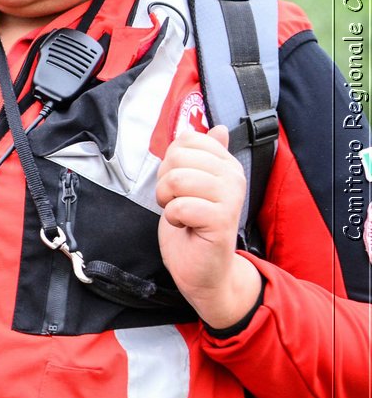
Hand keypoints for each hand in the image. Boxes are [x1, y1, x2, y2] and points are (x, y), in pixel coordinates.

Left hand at [156, 124, 262, 327]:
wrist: (204, 270)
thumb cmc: (193, 226)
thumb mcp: (192, 184)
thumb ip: (201, 156)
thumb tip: (217, 128)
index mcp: (225, 164)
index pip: (188, 139)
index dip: (171, 161)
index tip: (180, 184)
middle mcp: (232, 176)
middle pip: (178, 156)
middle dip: (165, 181)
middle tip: (178, 200)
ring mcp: (230, 198)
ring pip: (177, 178)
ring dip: (167, 199)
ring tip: (180, 212)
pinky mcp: (221, 220)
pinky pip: (181, 205)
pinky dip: (173, 217)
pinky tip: (184, 225)